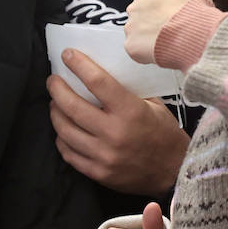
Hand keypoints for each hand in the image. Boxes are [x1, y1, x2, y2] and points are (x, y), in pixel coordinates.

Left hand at [48, 51, 188, 195]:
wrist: (174, 172)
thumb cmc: (165, 134)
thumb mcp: (154, 105)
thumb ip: (128, 91)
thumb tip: (101, 74)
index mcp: (131, 111)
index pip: (97, 82)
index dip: (79, 65)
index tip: (67, 55)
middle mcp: (114, 133)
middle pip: (72, 106)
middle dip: (57, 89)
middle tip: (53, 80)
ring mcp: (104, 156)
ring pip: (65, 131)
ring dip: (55, 113)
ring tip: (55, 104)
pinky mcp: (98, 173)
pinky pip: (69, 154)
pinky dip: (62, 139)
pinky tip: (63, 130)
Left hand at [124, 0, 211, 63]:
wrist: (192, 34)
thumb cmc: (194, 5)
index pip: (153, 0)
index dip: (168, 7)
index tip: (181, 12)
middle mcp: (132, 7)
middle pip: (146, 17)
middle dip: (159, 23)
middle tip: (178, 27)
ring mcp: (130, 28)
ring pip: (141, 35)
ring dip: (153, 38)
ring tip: (172, 41)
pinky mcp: (131, 47)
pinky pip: (137, 51)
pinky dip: (147, 53)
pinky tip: (163, 51)